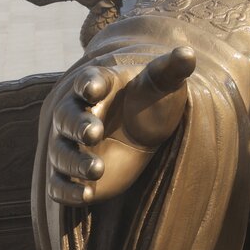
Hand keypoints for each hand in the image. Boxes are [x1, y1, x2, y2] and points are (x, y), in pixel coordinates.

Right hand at [46, 46, 195, 205]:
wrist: (145, 128)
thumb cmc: (153, 99)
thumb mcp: (164, 82)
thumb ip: (172, 68)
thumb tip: (189, 53)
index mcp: (97, 85)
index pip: (87, 82)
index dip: (88, 85)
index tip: (93, 90)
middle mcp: (77, 114)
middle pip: (67, 118)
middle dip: (77, 125)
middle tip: (93, 132)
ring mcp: (71, 144)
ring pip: (62, 153)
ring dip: (75, 162)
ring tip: (97, 170)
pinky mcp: (72, 173)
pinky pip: (60, 184)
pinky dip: (69, 191)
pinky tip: (86, 196)